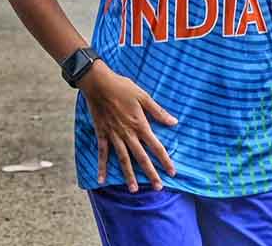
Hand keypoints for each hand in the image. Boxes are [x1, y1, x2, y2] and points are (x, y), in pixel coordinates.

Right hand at [79, 61, 177, 191]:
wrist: (98, 82)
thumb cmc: (122, 87)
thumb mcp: (143, 96)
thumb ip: (158, 111)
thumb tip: (174, 123)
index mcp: (139, 124)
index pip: (156, 146)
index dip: (165, 160)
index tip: (172, 172)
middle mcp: (127, 133)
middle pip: (141, 157)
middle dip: (150, 173)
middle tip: (158, 188)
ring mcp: (113, 135)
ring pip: (123, 159)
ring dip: (129, 175)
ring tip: (134, 189)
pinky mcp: (101, 133)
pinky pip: (102, 153)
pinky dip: (102, 166)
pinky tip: (102, 179)